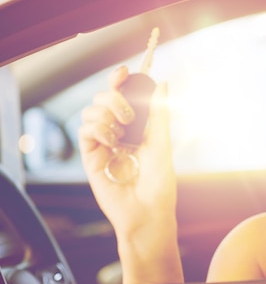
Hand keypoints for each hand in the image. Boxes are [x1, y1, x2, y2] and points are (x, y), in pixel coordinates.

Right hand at [78, 65, 175, 234]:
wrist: (148, 212)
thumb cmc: (159, 182)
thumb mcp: (162, 143)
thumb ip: (160, 113)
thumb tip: (163, 83)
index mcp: (136, 127)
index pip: (123, 96)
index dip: (120, 80)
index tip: (124, 71)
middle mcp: (118, 133)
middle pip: (103, 98)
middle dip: (113, 97)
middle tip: (128, 114)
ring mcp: (103, 144)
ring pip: (90, 112)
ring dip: (106, 114)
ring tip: (122, 133)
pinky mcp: (91, 158)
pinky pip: (84, 131)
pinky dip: (97, 129)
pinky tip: (112, 141)